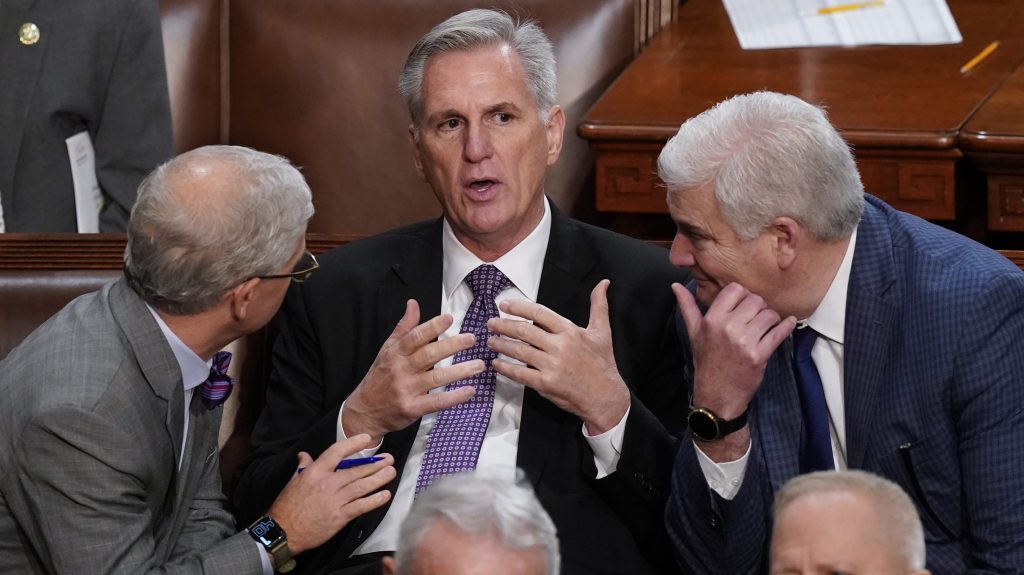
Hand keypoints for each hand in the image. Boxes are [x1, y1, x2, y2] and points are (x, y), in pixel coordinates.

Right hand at [268, 434, 395, 554]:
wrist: (284, 532)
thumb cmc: (287, 506)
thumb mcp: (293, 481)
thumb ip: (303, 466)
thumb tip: (305, 455)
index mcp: (315, 472)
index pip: (337, 452)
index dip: (353, 444)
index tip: (366, 438)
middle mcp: (327, 483)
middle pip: (356, 470)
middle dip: (375, 464)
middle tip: (389, 459)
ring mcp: (335, 500)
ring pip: (362, 486)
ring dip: (379, 478)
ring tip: (391, 472)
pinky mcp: (340, 517)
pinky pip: (361, 506)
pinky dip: (375, 500)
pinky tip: (385, 495)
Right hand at [342, 299, 484, 442]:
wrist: (364, 411)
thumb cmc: (380, 377)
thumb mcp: (387, 350)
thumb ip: (403, 328)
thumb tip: (413, 304)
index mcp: (396, 353)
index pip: (415, 337)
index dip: (432, 326)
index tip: (449, 318)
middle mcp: (401, 370)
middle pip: (429, 355)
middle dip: (452, 346)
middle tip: (471, 339)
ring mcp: (406, 390)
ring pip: (437, 378)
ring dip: (460, 371)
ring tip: (479, 365)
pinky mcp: (412, 408)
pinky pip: (437, 402)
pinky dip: (455, 397)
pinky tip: (470, 391)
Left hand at [487, 280, 629, 433]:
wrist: (606, 396)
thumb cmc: (602, 363)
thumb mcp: (602, 331)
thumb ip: (599, 305)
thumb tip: (603, 283)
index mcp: (570, 331)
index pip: (540, 314)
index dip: (519, 307)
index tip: (504, 305)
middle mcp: (560, 346)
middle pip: (524, 331)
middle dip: (503, 325)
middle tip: (491, 323)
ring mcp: (552, 366)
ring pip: (519, 351)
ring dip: (501, 345)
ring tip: (490, 341)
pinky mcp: (546, 383)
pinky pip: (520, 373)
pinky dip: (506, 368)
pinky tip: (497, 364)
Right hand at [674, 282, 794, 418]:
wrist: (716, 395)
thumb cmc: (706, 361)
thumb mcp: (693, 333)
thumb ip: (687, 307)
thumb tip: (675, 286)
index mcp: (711, 320)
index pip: (735, 290)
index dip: (743, 295)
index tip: (743, 305)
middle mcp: (727, 328)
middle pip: (755, 300)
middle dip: (759, 307)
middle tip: (756, 317)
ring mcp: (744, 342)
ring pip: (769, 315)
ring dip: (771, 318)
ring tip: (765, 326)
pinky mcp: (759, 355)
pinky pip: (779, 333)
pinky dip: (786, 326)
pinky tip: (788, 323)